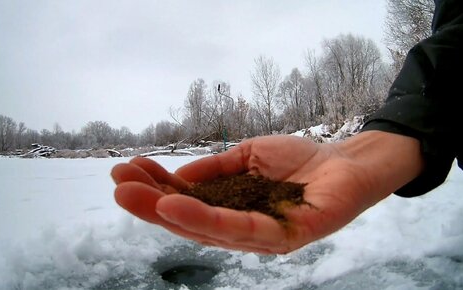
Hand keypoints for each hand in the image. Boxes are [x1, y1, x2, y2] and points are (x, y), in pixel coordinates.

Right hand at [111, 131, 422, 253]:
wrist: (346, 160)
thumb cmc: (298, 161)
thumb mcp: (246, 156)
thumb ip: (214, 169)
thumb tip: (178, 178)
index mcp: (230, 210)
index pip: (187, 204)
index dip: (155, 189)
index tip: (125, 170)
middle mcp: (240, 229)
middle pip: (189, 221)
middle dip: (149, 204)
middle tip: (116, 185)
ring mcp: (261, 238)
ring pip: (207, 230)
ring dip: (167, 213)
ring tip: (133, 196)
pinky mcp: (285, 238)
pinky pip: (241, 231)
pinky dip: (206, 219)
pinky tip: (174, 206)